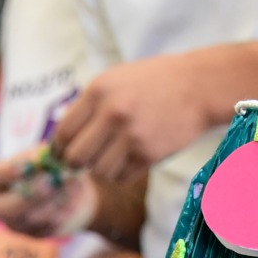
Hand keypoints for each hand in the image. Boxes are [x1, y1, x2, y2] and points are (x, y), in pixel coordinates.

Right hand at [0, 148, 97, 238]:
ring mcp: (14, 224)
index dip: (7, 172)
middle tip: (51, 182)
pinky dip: (61, 213)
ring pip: (30, 219)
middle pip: (6, 208)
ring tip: (71, 184)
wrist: (65, 189)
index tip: (27, 167)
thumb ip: (40, 156)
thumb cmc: (46, 166)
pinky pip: (46, 227)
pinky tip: (73, 200)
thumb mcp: (43, 155)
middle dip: (31, 195)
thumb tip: (41, 159)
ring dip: (53, 202)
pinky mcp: (33, 234)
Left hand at [49, 51, 223, 183]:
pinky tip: (131, 158)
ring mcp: (131, 136)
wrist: (198, 86)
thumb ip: (89, 106)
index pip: (63, 132)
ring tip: (113, 155)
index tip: (62, 153)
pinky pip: (121, 177)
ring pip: (98, 172)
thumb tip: (61, 140)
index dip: (59, 148)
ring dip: (102, 168)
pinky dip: (122, 173)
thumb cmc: (154, 82)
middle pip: (76, 158)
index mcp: (99, 91)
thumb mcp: (116, 80)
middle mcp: (112, 113)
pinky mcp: (148, 155)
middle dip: (76, 163)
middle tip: (83, 161)